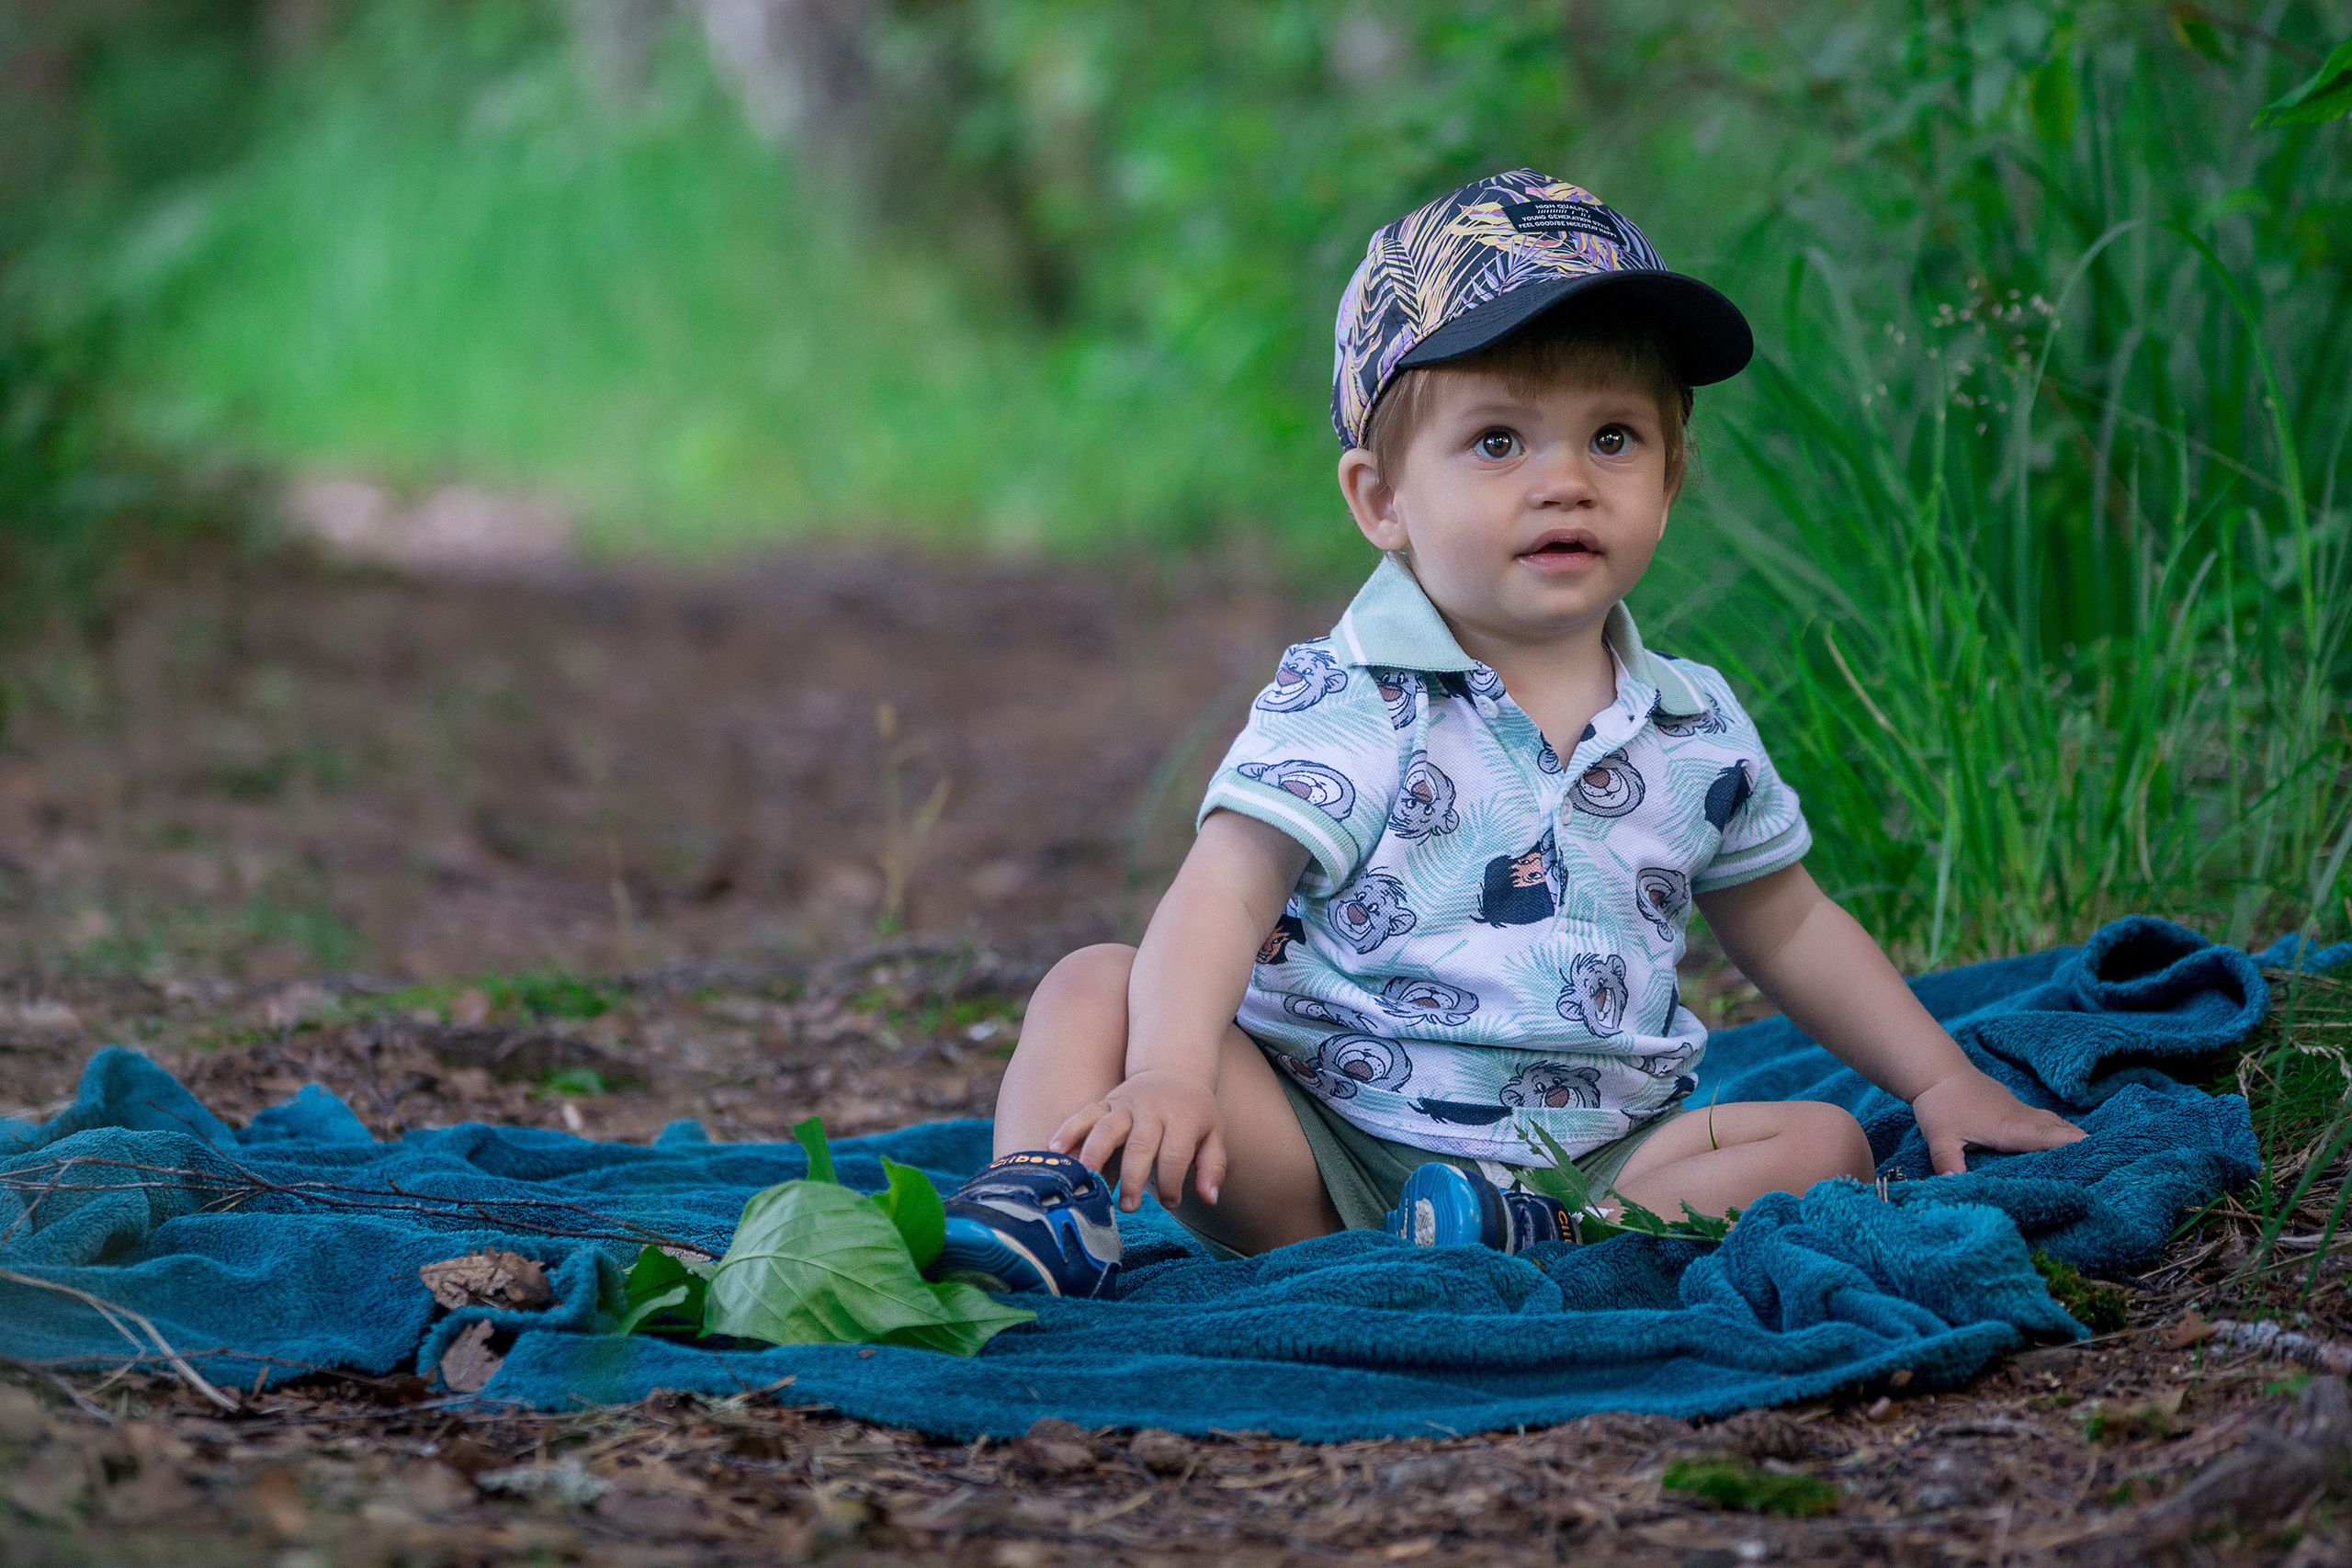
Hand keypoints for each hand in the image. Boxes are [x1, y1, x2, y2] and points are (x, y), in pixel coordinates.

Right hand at [1050, 1068, 1227, 1211]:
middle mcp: (1151, 1110)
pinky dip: (1069, 1130)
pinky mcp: (1106, 1102)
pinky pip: (1085, 1114)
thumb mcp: (1214, 1134)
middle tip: (1127, 1206)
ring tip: (1087, 1179)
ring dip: (1095, 1154)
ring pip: (1107, 1127)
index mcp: (1182, 1118)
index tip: (1170, 1203)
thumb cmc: (1194, 1113)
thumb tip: (1209, 1199)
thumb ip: (1212, 1166)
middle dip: (1132, 1177)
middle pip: (1140, 1144)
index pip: (1175, 1154)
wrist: (1174, 1071)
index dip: (1172, 1182)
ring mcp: (1125, 1104)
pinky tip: (1054, 1150)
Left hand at [1911, 1068, 2085, 1175]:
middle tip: (2113, 1162)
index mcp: (2011, 1128)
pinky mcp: (2016, 1108)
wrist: (1937, 1071)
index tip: (2102, 1157)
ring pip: (2056, 1124)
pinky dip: (2061, 1130)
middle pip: (2062, 1132)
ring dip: (2075, 1137)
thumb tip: (1952, 1185)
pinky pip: (2047, 1120)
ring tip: (2099, 1156)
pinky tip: (2066, 1139)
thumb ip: (1947, 1162)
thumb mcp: (1939, 1137)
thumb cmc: (1940, 1104)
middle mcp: (2023, 1118)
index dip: (2075, 1148)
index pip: (2050, 1139)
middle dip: (2085, 1146)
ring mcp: (2021, 1111)